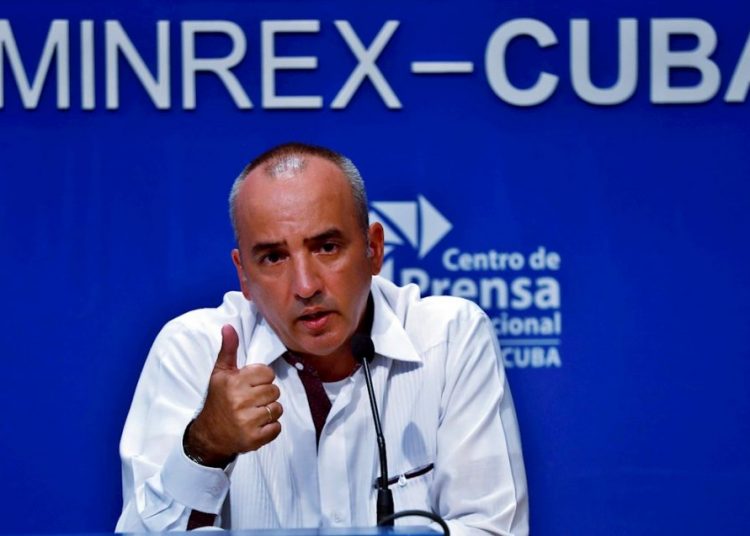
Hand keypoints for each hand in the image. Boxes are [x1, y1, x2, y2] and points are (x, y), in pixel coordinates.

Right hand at [186, 324, 282, 465]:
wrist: (208, 435)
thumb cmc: (218, 400)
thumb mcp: (220, 373)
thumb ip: (228, 350)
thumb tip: (228, 326)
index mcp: (234, 382)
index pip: (268, 373)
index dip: (261, 379)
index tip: (250, 385)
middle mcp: (240, 401)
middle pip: (274, 391)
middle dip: (265, 395)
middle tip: (251, 401)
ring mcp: (247, 421)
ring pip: (277, 409)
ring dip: (269, 412)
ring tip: (254, 413)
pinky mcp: (254, 439)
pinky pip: (277, 428)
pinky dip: (270, 428)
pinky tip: (257, 426)